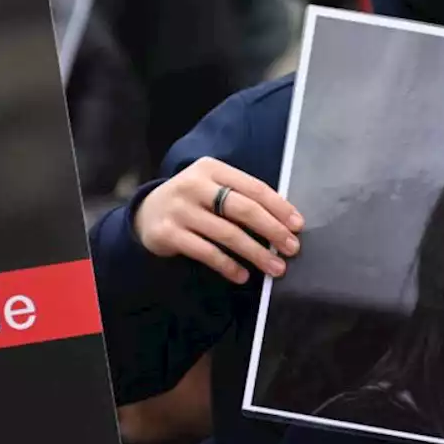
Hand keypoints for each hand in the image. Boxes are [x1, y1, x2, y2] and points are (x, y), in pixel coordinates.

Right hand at [133, 156, 302, 284]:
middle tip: (292, 248)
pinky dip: (228, 266)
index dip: (279, 207)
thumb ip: (241, 197)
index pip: (254, 188)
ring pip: (227, 234)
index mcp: (212, 169)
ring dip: (256, 253)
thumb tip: (284, 221)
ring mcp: (180, 209)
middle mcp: (194, 185)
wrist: (145, 213)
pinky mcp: (168, 234)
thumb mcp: (213, 188)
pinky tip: (243, 275)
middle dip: (272, 230)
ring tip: (276, 268)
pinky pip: (206, 252)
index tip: (298, 225)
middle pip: (243, 209)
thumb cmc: (193, 201)